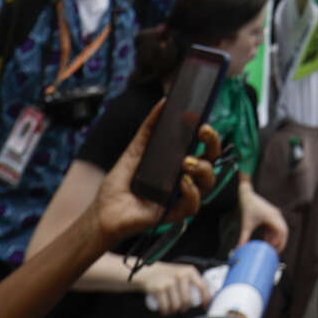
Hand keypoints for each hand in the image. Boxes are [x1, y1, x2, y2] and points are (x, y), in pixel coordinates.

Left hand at [91, 107, 218, 245]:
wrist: (104, 212)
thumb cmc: (120, 184)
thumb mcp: (134, 150)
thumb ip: (149, 128)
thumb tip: (163, 103)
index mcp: (177, 164)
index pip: (203, 148)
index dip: (209, 135)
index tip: (202, 122)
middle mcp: (184, 179)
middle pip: (211, 162)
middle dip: (213, 144)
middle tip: (203, 132)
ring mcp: (180, 197)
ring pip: (208, 182)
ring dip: (202, 169)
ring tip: (186, 163)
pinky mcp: (174, 214)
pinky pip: (193, 205)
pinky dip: (191, 192)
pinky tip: (181, 182)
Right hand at [134, 260, 209, 315]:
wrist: (149, 272)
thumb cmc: (168, 275)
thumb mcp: (183, 273)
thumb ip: (194, 281)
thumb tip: (208, 297)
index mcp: (190, 271)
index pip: (202, 287)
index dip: (206, 298)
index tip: (206, 306)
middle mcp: (181, 275)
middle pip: (187, 300)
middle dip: (184, 308)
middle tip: (181, 308)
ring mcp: (169, 282)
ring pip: (176, 306)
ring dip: (174, 311)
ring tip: (171, 308)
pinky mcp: (159, 289)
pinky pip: (165, 307)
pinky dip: (165, 312)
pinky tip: (164, 311)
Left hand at [240, 184, 289, 251]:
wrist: (247, 196)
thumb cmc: (247, 208)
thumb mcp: (246, 224)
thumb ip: (243, 238)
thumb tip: (238, 249)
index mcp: (272, 217)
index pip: (281, 231)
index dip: (279, 241)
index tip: (272, 249)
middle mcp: (276, 215)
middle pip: (284, 231)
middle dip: (281, 242)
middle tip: (275, 253)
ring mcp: (275, 215)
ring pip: (280, 229)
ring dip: (277, 239)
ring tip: (271, 249)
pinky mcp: (272, 216)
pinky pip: (275, 227)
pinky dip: (272, 235)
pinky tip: (267, 242)